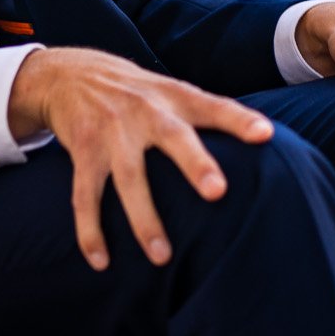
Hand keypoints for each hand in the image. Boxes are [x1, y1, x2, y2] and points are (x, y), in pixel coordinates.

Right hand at [7, 47, 274, 272]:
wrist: (69, 74)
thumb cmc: (136, 92)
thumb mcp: (170, 90)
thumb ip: (207, 112)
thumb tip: (262, 138)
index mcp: (174, 97)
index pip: (214, 107)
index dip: (240, 120)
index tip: (265, 135)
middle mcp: (145, 111)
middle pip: (173, 137)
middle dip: (195, 164)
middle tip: (218, 192)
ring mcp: (112, 132)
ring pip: (130, 178)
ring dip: (145, 220)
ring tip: (162, 257)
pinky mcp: (84, 151)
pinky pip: (85, 196)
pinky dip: (91, 230)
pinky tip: (101, 261)